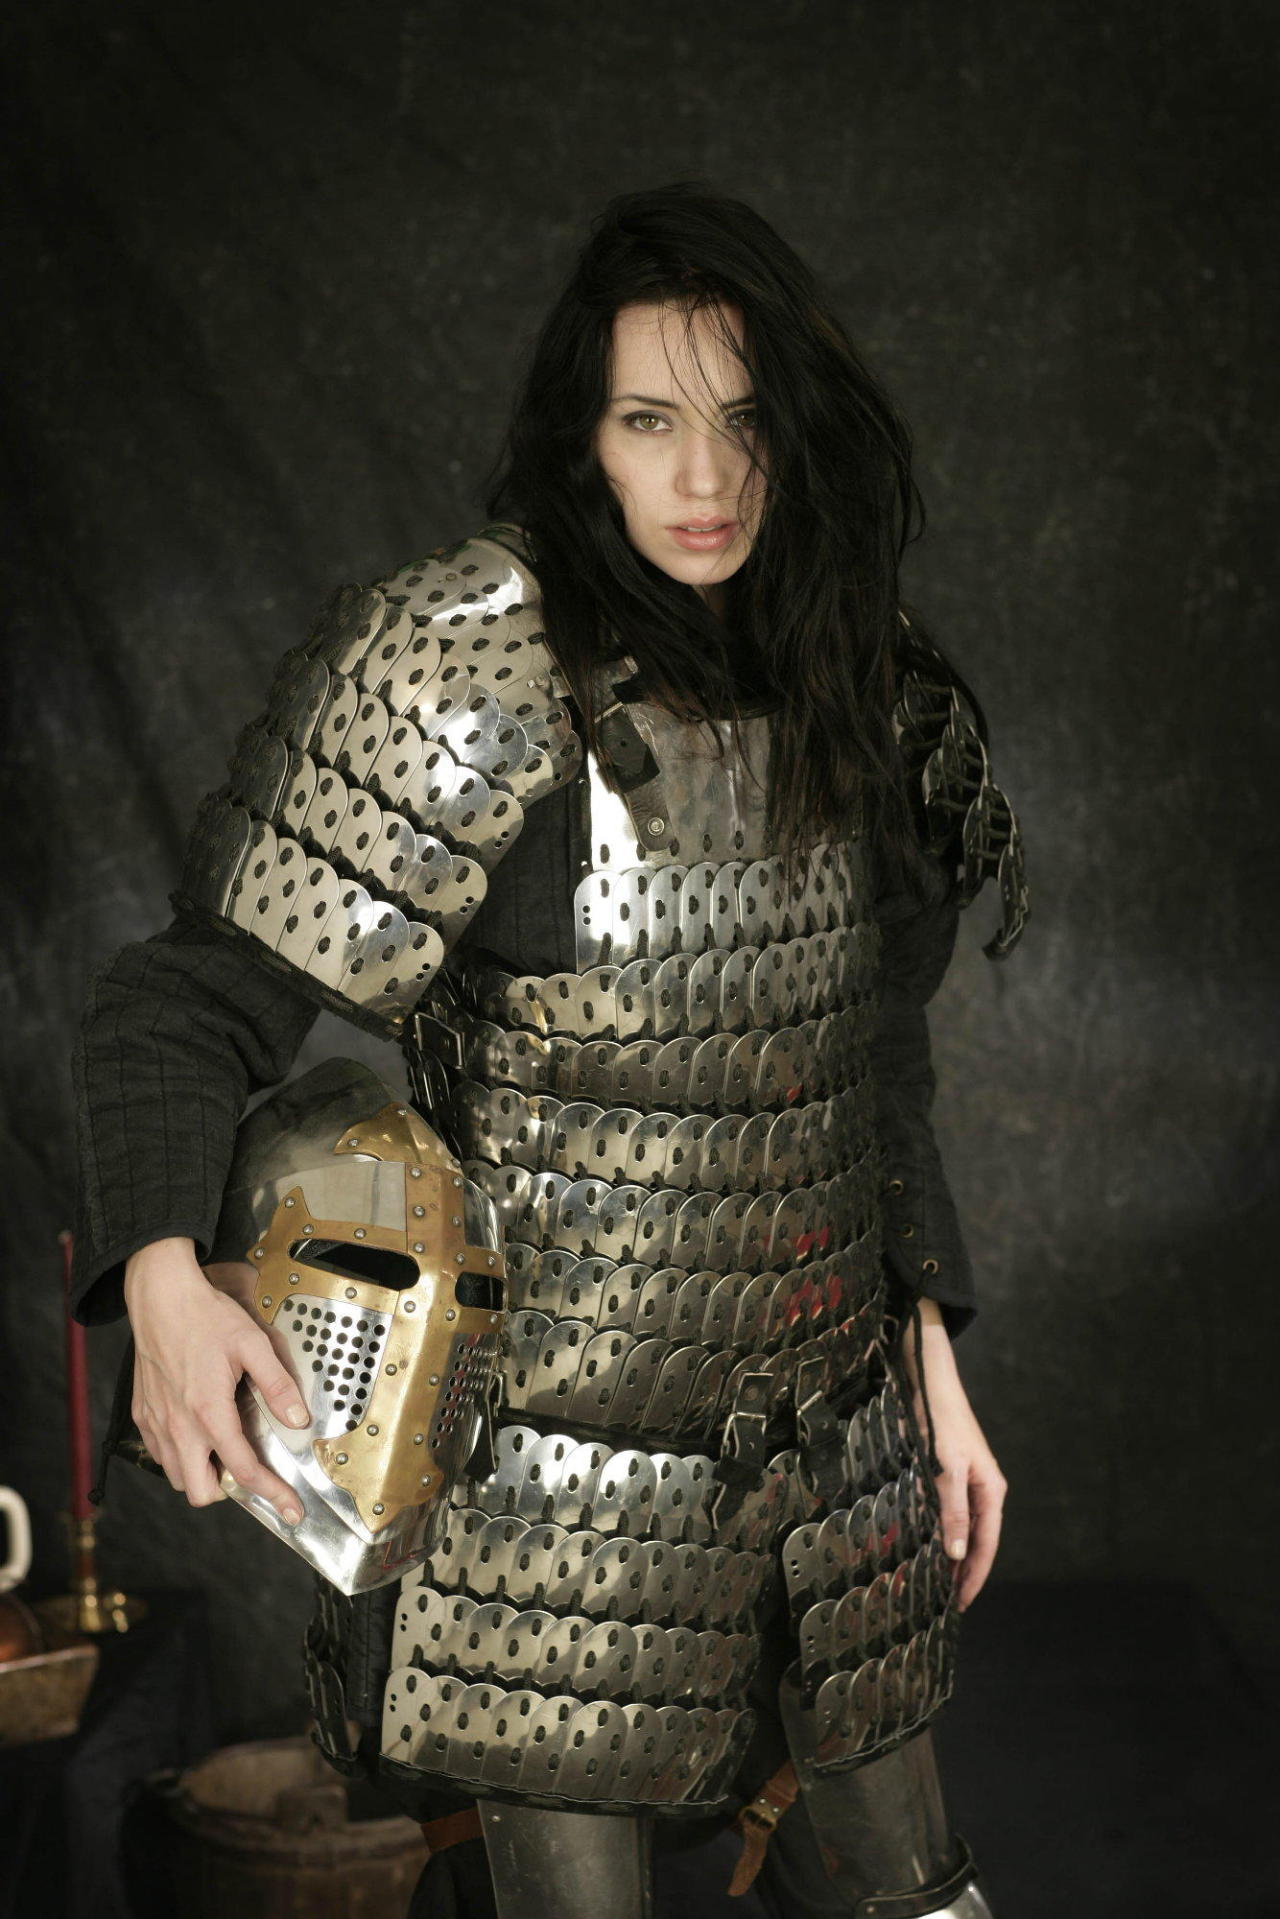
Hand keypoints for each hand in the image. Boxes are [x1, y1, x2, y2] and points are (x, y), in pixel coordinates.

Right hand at [123, 1237, 309, 1526]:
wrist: (160, 1297)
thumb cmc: (205, 1317)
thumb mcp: (253, 1344)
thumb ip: (278, 1384)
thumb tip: (298, 1419)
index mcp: (209, 1412)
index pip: (244, 1470)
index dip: (272, 1494)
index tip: (290, 1508)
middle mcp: (178, 1425)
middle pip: (200, 1491)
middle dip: (228, 1491)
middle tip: (251, 1472)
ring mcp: (156, 1422)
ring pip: (177, 1476)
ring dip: (202, 1473)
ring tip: (225, 1450)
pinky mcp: (142, 1414)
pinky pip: (160, 1454)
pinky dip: (180, 1455)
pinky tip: (198, 1433)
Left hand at [899, 1297, 1006, 1610]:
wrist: (930, 1382)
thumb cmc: (941, 1423)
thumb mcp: (946, 1469)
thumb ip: (952, 1512)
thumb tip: (956, 1554)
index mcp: (991, 1492)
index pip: (986, 1547)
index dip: (973, 1577)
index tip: (960, 1604)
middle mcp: (984, 1490)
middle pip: (977, 1542)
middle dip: (963, 1572)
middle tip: (945, 1603)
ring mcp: (968, 1482)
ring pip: (962, 1529)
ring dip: (951, 1555)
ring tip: (935, 1582)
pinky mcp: (950, 1473)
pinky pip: (949, 1513)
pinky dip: (941, 1533)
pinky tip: (927, 1544)